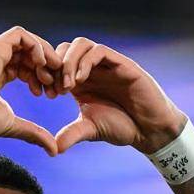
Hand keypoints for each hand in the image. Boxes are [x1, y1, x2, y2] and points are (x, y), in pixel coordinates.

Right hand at [0, 26, 62, 155]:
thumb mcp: (13, 125)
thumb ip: (34, 133)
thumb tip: (54, 151)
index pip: (24, 67)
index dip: (40, 78)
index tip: (49, 95)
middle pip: (28, 55)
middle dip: (46, 69)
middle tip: (56, 87)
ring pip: (26, 42)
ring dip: (44, 56)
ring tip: (52, 76)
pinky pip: (20, 35)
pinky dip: (35, 45)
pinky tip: (42, 64)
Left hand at [53, 38, 187, 154]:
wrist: (148, 129)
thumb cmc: (122, 127)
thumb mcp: (90, 130)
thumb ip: (71, 135)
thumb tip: (52, 149)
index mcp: (81, 82)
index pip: (57, 63)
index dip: (47, 74)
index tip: (45, 93)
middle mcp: (92, 69)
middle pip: (65, 49)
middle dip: (55, 66)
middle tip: (55, 89)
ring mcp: (107, 64)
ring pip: (81, 45)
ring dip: (69, 62)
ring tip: (67, 86)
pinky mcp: (121, 64)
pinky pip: (99, 51)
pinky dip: (85, 62)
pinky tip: (80, 81)